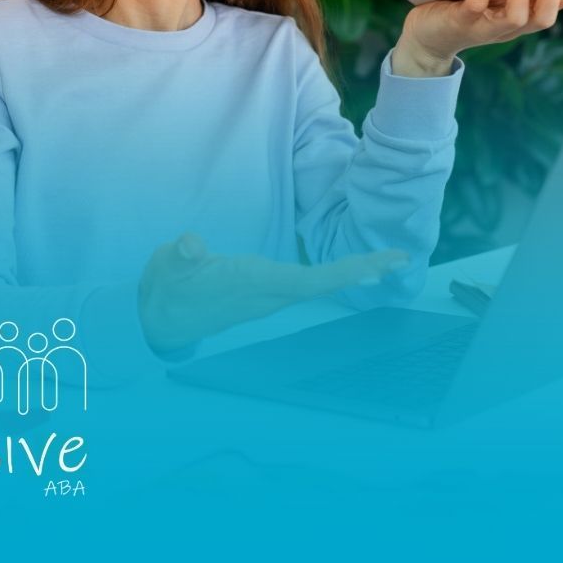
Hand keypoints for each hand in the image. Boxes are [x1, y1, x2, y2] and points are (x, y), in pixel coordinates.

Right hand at [137, 233, 409, 353]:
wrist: (161, 319)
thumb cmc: (168, 288)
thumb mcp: (169, 267)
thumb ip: (182, 255)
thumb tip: (191, 244)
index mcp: (250, 284)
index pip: (303, 280)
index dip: (339, 274)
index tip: (372, 267)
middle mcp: (267, 294)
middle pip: (323, 284)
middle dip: (361, 270)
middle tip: (401, 259)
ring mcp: (268, 295)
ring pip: (319, 285)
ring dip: (353, 272)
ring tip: (387, 261)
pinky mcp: (265, 291)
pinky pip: (310, 284)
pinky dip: (335, 274)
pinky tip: (352, 269)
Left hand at [394, 0, 562, 76]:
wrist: (424, 37)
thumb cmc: (462, 11)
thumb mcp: (492, 0)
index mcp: (518, 22)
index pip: (549, 11)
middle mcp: (506, 29)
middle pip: (541, 18)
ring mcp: (484, 28)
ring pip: (514, 15)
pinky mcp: (460, 22)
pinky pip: (475, 3)